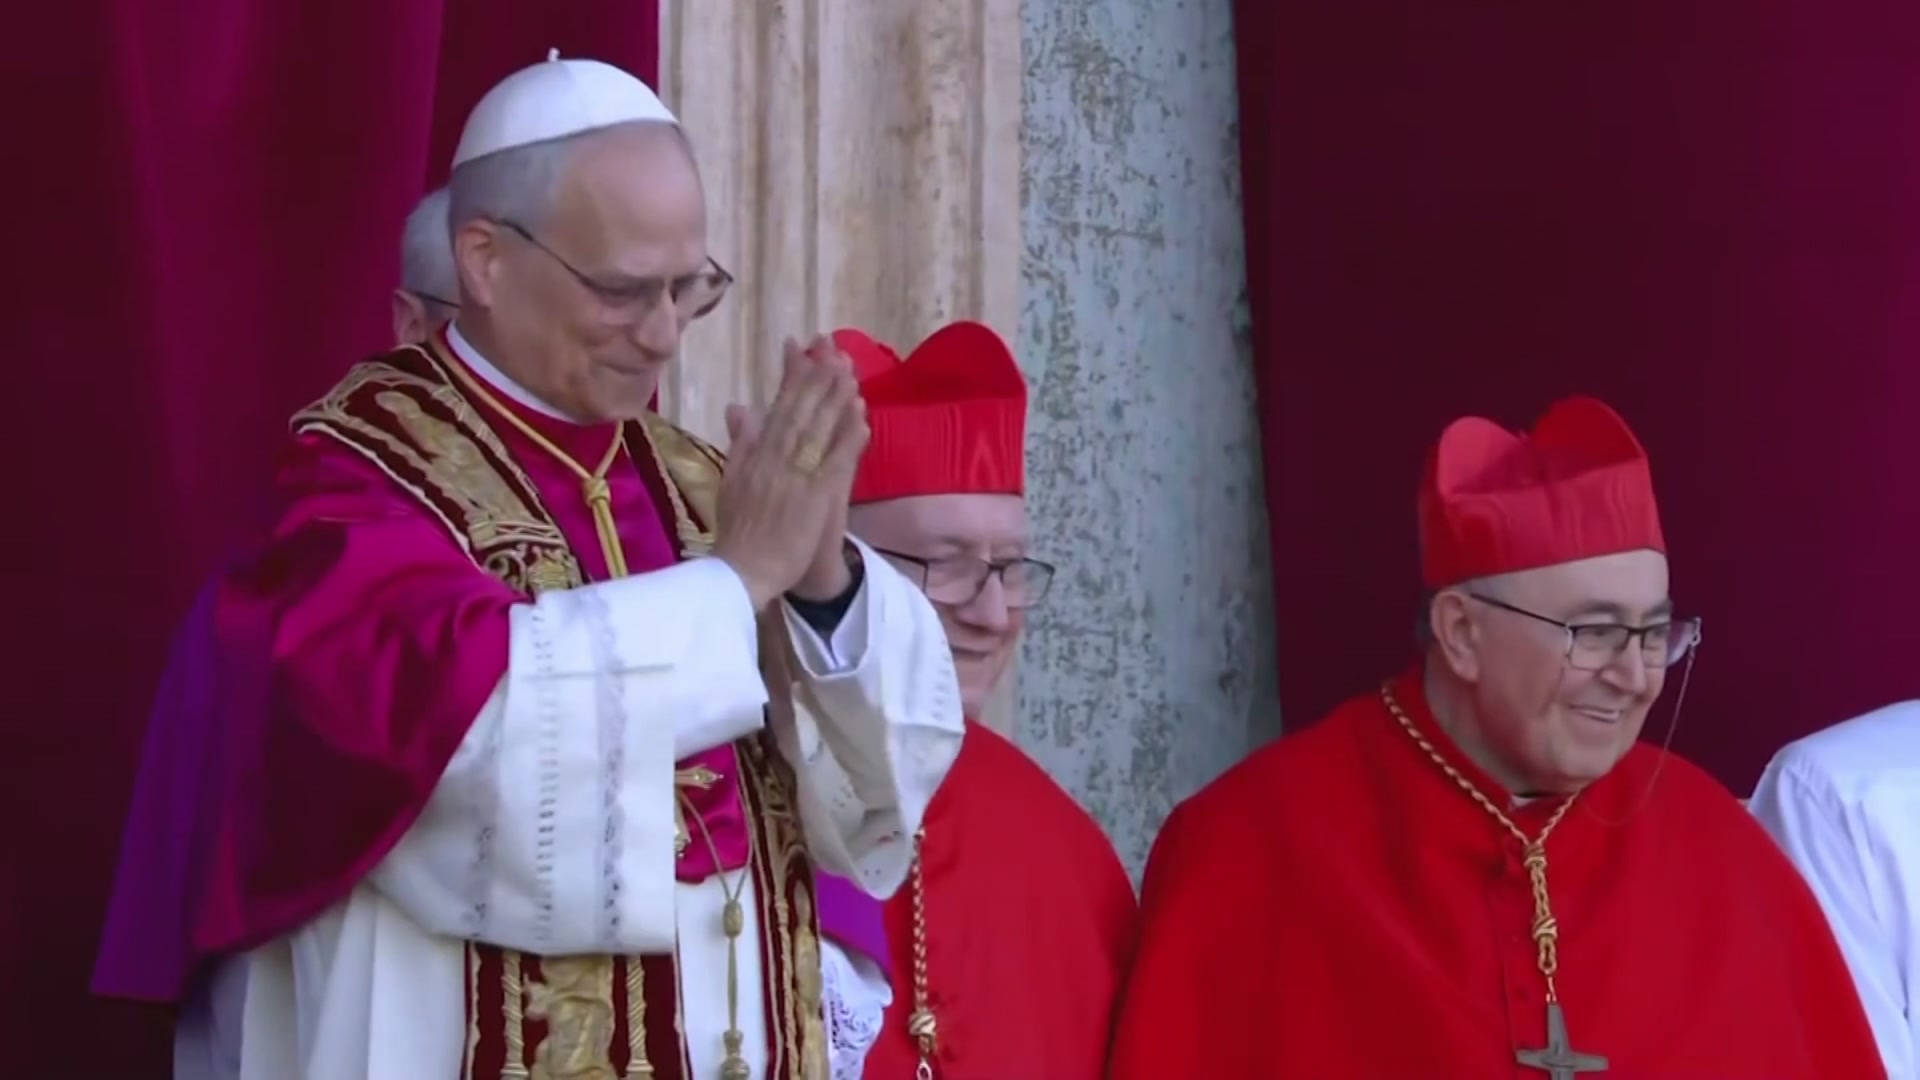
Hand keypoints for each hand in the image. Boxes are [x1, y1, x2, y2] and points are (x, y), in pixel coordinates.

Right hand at [711, 337, 869, 610]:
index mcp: (755, 454)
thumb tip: (738, 406)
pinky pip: (835, 461)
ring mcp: (796, 476)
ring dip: (835, 398)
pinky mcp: (815, 497)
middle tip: (835, 345)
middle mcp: (775, 458)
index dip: (792, 375)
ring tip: (851, 369)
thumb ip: (740, 443)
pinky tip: (861, 416)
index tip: (803, 347)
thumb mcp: (731, 482)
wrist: (742, 573)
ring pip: (819, 428)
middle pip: (801, 409)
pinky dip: (847, 437)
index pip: (778, 406)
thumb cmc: (738, 533)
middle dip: (818, 376)